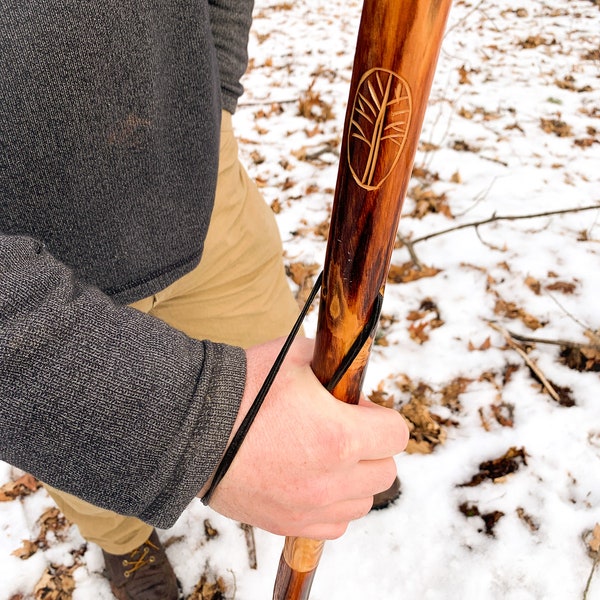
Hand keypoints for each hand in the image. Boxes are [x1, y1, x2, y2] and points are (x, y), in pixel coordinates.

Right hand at [200, 336, 408, 538]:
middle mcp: (332, 480)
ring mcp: (310, 507)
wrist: (190, 429)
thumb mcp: (293, 355)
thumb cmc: (242, 388)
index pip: (397, 434)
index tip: (357, 408)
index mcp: (340, 436)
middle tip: (342, 429)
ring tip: (325, 456)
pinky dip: (332, 505)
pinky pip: (335, 525)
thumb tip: (347, 369)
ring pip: (363, 501)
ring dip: (355, 478)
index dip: (381, 416)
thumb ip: (331, 361)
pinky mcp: (288, 523)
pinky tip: (311, 482)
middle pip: (385, 471)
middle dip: (371, 447)